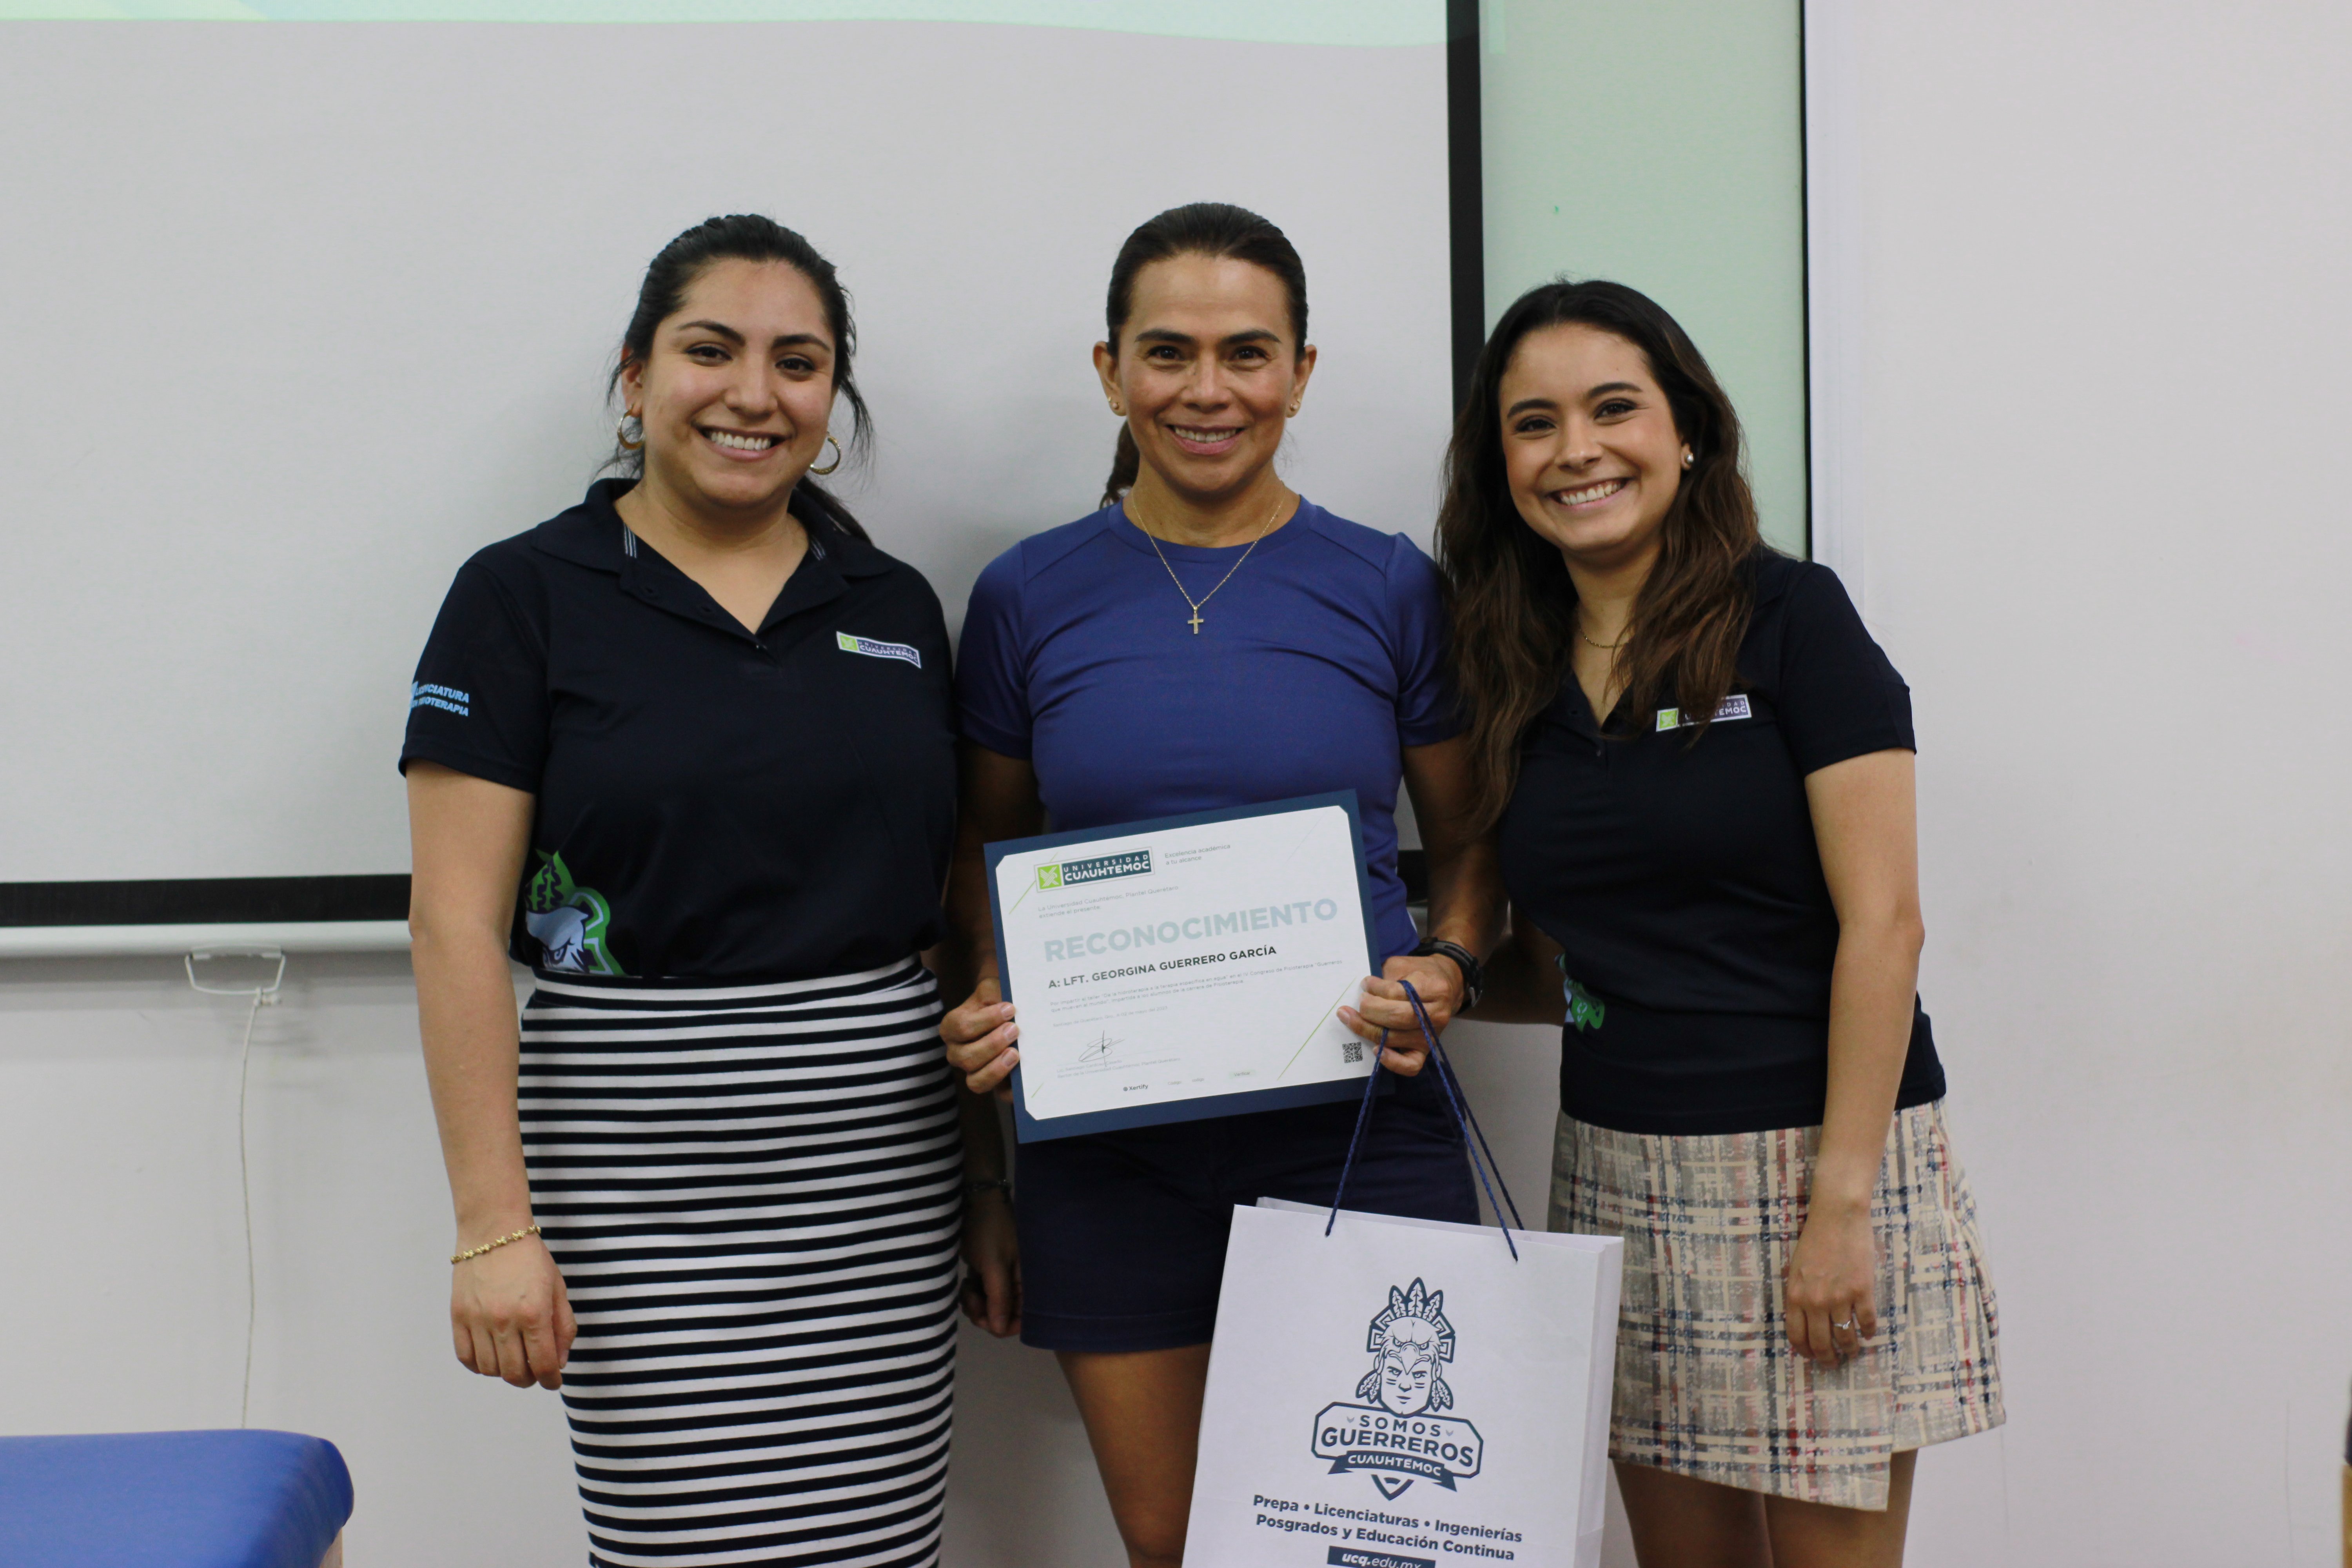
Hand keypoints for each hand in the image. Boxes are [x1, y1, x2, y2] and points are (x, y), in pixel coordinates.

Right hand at [451, 1234, 574, 1389]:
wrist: (494, 1231)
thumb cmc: (531, 1258)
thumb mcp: (557, 1289)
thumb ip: (563, 1327)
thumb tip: (560, 1362)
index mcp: (534, 1313)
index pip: (543, 1364)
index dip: (551, 1380)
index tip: (553, 1381)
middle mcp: (504, 1320)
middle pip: (515, 1373)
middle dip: (530, 1379)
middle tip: (536, 1373)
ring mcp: (478, 1320)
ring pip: (491, 1369)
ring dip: (505, 1372)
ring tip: (515, 1361)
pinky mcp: (458, 1316)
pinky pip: (466, 1357)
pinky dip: (480, 1365)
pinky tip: (492, 1357)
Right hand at [942, 977, 1018, 1097]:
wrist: (1007, 1010)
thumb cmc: (995, 999)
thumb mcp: (991, 989)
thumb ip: (994, 992)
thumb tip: (1010, 1007)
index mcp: (952, 1028)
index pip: (961, 1027)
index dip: (985, 1020)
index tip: (1010, 1009)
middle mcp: (958, 1053)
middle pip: (965, 1058)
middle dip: (992, 1044)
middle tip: (1015, 1030)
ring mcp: (973, 1071)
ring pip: (976, 1082)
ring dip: (997, 1068)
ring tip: (1015, 1053)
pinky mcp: (994, 1083)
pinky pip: (999, 1094)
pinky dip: (1012, 1089)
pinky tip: (1025, 1076)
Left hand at [958, 1189, 1021, 1337]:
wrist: (976, 1202)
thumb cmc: (988, 1231)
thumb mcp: (994, 1266)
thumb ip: (999, 1299)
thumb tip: (1001, 1330)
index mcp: (1029, 1284)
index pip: (1022, 1321)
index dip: (1001, 1325)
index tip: (982, 1316)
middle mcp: (1019, 1285)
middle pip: (1003, 1318)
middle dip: (983, 1313)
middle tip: (970, 1297)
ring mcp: (1004, 1281)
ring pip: (989, 1309)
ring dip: (974, 1304)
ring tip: (967, 1286)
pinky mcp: (991, 1276)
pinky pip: (982, 1298)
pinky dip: (972, 1295)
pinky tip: (967, 1282)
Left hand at [1335, 953, 1462, 1077]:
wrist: (1447, 986)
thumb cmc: (1421, 974)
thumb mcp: (1404, 965)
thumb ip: (1385, 977)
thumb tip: (1363, 992)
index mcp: (1434, 988)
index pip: (1397, 992)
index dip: (1376, 988)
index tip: (1365, 984)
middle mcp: (1437, 1015)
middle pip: (1396, 1017)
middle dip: (1369, 1010)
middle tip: (1358, 1003)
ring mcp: (1432, 1035)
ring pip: (1395, 1039)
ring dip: (1368, 1030)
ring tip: (1353, 1018)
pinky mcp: (1427, 1050)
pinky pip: (1410, 1065)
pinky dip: (1392, 1062)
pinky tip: (1375, 1049)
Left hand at [1784, 1199, 1877, 1368]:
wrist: (1837, 1217)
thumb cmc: (1815, 1240)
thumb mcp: (1796, 1269)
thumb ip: (1799, 1294)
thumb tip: (1804, 1320)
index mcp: (1795, 1295)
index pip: (1796, 1336)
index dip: (1805, 1351)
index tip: (1811, 1357)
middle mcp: (1815, 1301)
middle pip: (1821, 1343)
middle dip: (1827, 1359)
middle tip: (1833, 1363)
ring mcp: (1839, 1298)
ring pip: (1845, 1337)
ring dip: (1850, 1349)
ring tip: (1852, 1352)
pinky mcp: (1862, 1291)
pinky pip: (1867, 1322)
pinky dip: (1869, 1331)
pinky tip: (1868, 1333)